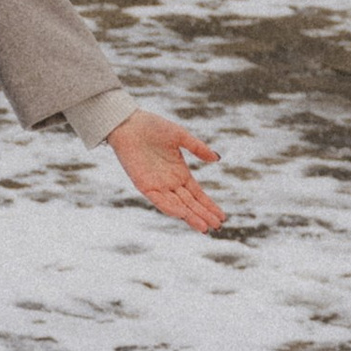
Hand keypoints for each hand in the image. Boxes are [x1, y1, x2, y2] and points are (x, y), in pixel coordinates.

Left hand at [107, 111, 223, 231]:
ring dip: (190, 216)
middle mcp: (170, 182)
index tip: (222, 217)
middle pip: (190, 203)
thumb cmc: (152, 127)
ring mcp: (157, 185)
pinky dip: (170, 207)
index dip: (209, 205)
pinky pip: (158, 200)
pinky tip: (182, 214)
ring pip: (177, 205)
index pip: (198, 194)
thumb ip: (198, 148)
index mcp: (180, 173)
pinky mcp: (144, 185)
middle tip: (217, 227)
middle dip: (203, 215)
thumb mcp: (180, 136)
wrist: (128, 123)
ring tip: (204, 227)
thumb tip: (218, 158)